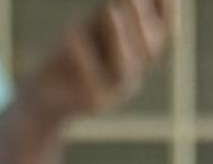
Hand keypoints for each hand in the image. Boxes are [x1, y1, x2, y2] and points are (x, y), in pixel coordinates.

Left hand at [22, 0, 168, 128]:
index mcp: (139, 58)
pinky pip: (89, 79)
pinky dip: (82, 54)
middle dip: (142, 21)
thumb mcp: (94, 27)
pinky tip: (70, 32)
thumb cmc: (73, 53)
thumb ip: (111, 12)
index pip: (164, 34)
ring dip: (119, 37)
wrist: (44, 96)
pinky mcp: (90, 104)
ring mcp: (112, 94)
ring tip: (109, 10)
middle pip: (148, 52)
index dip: (168, 11)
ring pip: (123, 67)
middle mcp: (131, 78)